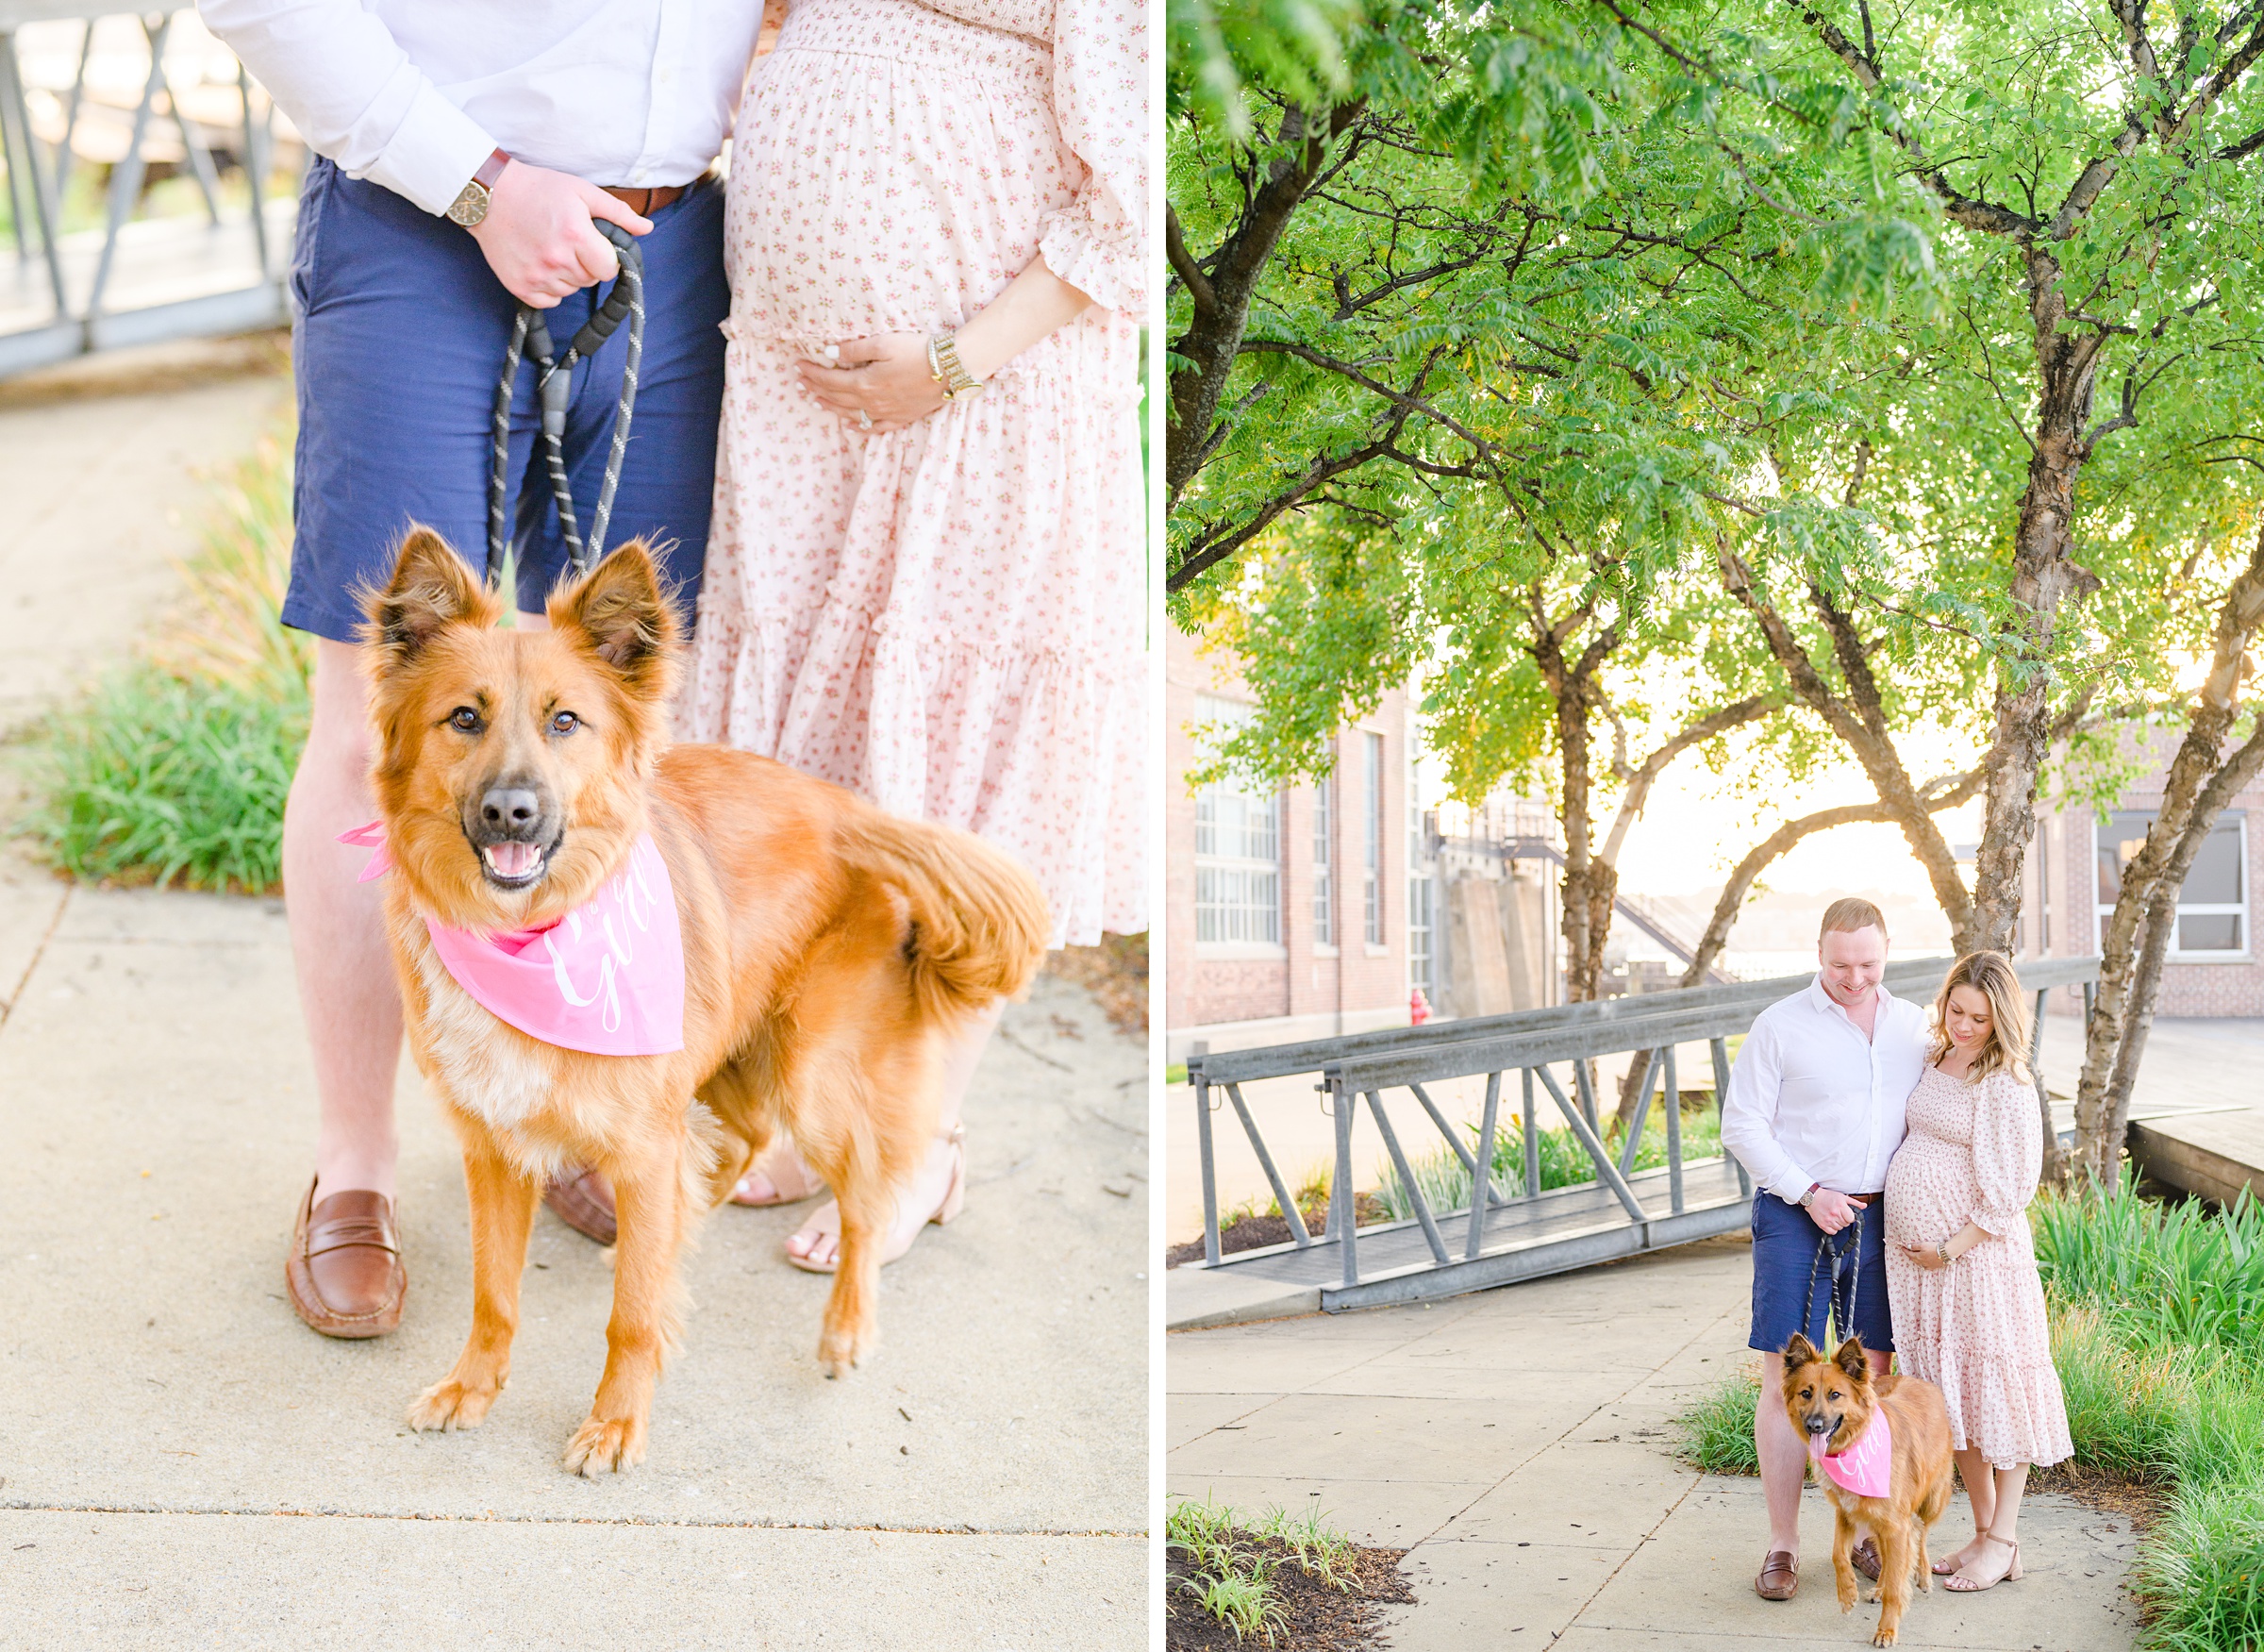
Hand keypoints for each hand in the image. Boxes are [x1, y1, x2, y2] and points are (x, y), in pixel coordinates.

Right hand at [467, 161, 650, 308]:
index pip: (608, 269)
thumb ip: (617, 213)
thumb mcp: (581, 191)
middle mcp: (556, 259)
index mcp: (576, 236)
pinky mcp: (520, 287)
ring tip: (551, 248)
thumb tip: (647, 228)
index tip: (594, 246)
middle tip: (567, 241)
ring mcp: (536, 275)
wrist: (489, 195)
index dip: (605, 259)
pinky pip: (550, 300)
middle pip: (590, 280)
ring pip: (571, 290)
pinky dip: (550, 287)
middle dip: (586, 264)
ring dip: (568, 276)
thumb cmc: (539, 189)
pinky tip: (540, 263)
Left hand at [795, 334, 946, 433]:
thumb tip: (829, 354)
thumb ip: (854, 350)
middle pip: (836, 398)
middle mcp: (872, 402)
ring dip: (831, 408)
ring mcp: (887, 413)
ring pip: (851, 414)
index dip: (811, 373)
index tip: (798, 366)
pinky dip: (860, 427)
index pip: (829, 379)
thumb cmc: (918, 351)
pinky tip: (850, 426)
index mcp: (865, 383)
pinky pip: (876, 428)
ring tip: (816, 402)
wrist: (951, 369)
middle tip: (799, 384)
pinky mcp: (902, 418)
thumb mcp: (883, 343)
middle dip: (815, 389)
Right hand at [1807, 1189, 1865, 1233]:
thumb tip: (1865, 1206)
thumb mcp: (1843, 1197)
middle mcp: (1834, 1213)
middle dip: (1844, 1220)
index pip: (1851, 1219)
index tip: (1846, 1214)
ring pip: (1840, 1228)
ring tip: (1834, 1217)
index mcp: (1841, 1206)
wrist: (1812, 1197)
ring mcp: (1828, 1220)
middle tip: (1839, 1214)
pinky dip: (1833, 1229)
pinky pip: (1833, 1232)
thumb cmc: (1828, 1196)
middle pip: (1846, 1224)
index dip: (1850, 1217)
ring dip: (1838, 1224)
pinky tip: (1830, 1222)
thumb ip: (1855, 1203)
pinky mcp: (1822, 1224)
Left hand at [1899, 1241, 1950, 1270]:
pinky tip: (1923, 1263)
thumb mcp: (1923, 1245)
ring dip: (1915, 1260)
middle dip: (1909, 1255)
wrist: (1946, 1253)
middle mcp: (1922, 1263)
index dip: (1905, 1250)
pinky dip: (1922, 1264)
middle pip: (1913, 1259)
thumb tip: (1908, 1246)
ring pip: (1919, 1264)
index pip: (1909, 1254)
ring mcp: (1928, 1266)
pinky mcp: (1933, 1267)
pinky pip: (1925, 1267)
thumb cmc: (1934, 1247)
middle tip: (1907, 1251)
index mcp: (1918, 1257)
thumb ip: (1915, 1246)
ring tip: (1914, 1256)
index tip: (1902, 1247)